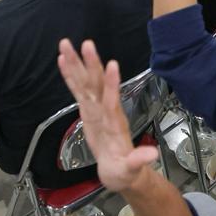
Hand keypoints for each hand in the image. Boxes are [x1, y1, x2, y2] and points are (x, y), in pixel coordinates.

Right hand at [57, 39, 158, 192]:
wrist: (121, 171)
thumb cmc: (126, 171)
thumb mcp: (131, 170)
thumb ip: (139, 161)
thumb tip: (153, 154)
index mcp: (116, 123)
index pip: (113, 101)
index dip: (112, 85)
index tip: (112, 65)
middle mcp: (107, 111)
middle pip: (98, 85)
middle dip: (91, 65)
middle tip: (86, 44)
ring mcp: (97, 109)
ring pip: (86, 82)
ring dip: (77, 64)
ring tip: (66, 44)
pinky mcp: (88, 111)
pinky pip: (78, 90)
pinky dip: (70, 75)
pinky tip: (63, 60)